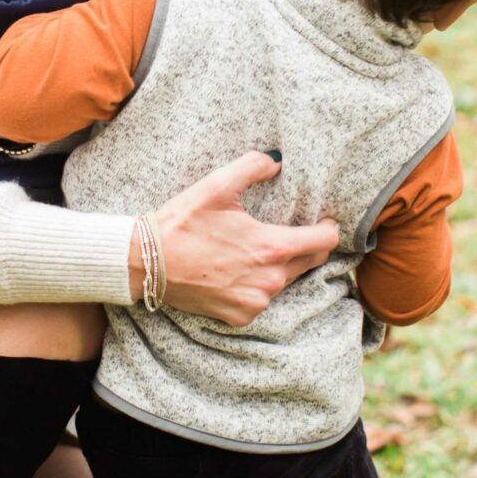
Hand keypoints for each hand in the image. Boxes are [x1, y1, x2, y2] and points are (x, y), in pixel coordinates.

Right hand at [132, 151, 339, 327]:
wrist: (146, 263)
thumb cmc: (182, 222)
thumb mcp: (216, 185)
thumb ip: (253, 166)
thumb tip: (277, 160)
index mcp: (272, 246)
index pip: (326, 240)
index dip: (329, 227)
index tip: (323, 219)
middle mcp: (271, 280)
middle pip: (311, 261)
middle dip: (307, 245)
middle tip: (290, 230)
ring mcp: (257, 302)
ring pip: (286, 281)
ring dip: (280, 266)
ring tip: (256, 250)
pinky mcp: (241, 316)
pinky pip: (263, 299)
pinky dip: (256, 286)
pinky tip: (237, 271)